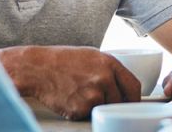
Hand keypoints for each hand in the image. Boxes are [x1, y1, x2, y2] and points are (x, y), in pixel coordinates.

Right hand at [0, 46, 140, 119]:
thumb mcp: (92, 57)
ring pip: (104, 109)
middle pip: (120, 102)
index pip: (134, 87)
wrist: (38, 68)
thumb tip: (125, 88)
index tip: (130, 103)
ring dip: (95, 107)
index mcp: (110, 64)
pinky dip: (81, 111)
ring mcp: (93, 94)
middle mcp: (105, 79)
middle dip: (111, 103)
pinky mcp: (80, 108)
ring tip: (79, 94)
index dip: (133, 98)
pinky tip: (70, 99)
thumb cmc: (63, 61)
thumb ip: (111, 71)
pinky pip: (88, 115)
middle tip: (95, 97)